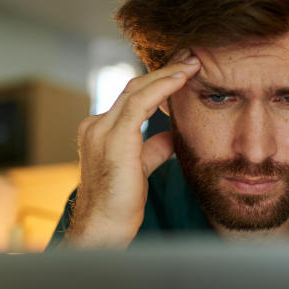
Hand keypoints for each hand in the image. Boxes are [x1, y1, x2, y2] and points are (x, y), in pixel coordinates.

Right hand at [66, 50, 201, 246]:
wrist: (101, 230)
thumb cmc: (118, 207)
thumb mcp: (138, 170)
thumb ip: (151, 150)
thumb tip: (170, 137)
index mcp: (99, 131)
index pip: (131, 98)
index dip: (158, 84)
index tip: (182, 73)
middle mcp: (96, 125)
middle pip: (133, 88)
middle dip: (165, 71)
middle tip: (192, 58)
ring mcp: (102, 130)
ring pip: (138, 90)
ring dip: (168, 75)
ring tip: (192, 64)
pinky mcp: (114, 139)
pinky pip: (140, 103)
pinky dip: (163, 88)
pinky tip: (181, 80)